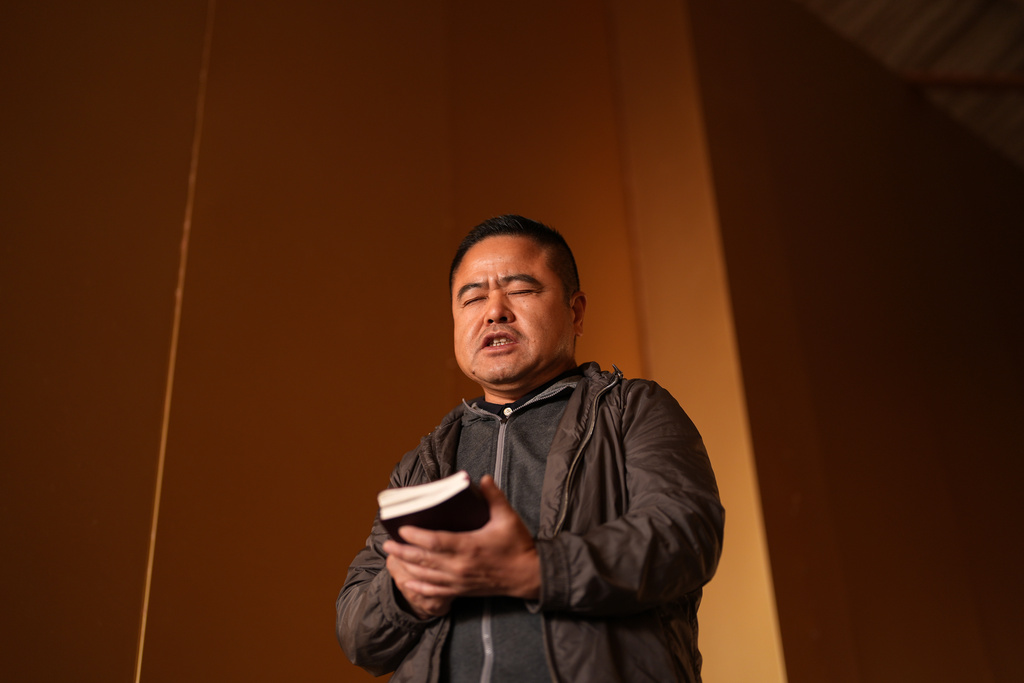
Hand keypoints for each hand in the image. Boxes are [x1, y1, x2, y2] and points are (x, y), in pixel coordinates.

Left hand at [383, 475, 540, 618]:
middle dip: (403, 552)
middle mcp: (460, 566)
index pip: (435, 542)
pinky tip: (407, 582)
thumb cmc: (518, 546)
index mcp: (469, 547)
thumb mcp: (508, 518)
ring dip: (407, 567)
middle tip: (386, 544)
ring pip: (426, 576)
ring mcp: (460, 581)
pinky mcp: (462, 590)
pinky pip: (436, 592)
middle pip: (424, 560)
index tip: (402, 529)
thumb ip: (494, 497)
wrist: (529, 576)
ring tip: (392, 558)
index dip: (416, 536)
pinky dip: (419, 587)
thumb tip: (483, 478)